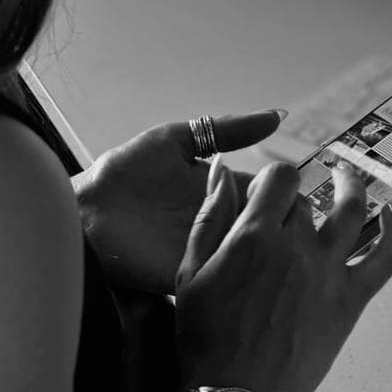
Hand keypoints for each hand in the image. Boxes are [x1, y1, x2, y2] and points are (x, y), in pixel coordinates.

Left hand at [72, 110, 285, 294]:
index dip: (286, 189)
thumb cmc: (125, 172)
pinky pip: (224, 277)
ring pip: (251, 251)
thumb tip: (278, 115)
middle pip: (265, 222)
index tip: (306, 189)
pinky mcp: (192, 275)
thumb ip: (225, 130)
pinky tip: (255, 264)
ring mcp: (208, 249)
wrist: (85, 211)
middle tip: (305, 220)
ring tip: (287, 242)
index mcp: (221, 188)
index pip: (265, 189)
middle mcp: (220, 219)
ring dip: (266, 248)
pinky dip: (240, 272)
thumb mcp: (177, 140)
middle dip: (285, 222)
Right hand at [174, 159, 391, 391]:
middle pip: (307, 200)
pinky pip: (386, 257)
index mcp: (254, 236)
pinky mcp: (350, 299)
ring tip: (347, 177)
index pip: (279, 177)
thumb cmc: (208, 339)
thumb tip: (220, 170)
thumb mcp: (190, 271)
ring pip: (352, 210)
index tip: (267, 191)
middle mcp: (296, 246)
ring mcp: (328, 271)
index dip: (274, 178)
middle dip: (296, 202)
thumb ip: (210, 215)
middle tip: (288, 214)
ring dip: (352, 187)